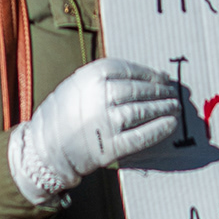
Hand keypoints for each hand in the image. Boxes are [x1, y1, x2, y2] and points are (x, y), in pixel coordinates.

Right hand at [5, 57, 185, 203]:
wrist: (43, 148)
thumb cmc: (63, 114)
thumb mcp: (77, 85)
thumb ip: (105, 79)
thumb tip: (147, 77)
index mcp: (88, 77)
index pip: (127, 70)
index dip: (149, 73)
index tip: (162, 77)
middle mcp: (97, 97)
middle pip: (137, 90)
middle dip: (159, 91)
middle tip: (173, 94)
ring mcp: (104, 123)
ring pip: (141, 111)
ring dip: (162, 108)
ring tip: (174, 107)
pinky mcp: (109, 147)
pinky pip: (140, 137)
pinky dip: (158, 130)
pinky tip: (170, 125)